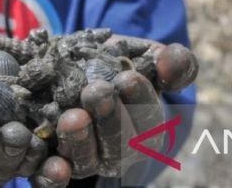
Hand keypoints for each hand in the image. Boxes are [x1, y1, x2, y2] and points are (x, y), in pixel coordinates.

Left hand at [51, 36, 197, 183]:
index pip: (147, 118)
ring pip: (86, 162)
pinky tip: (55, 165)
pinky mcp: (55, 164)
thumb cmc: (115, 62)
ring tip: (73, 116)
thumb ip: (169, 60)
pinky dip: (55, 175)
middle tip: (97, 91)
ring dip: (80, 141)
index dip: (139, 99)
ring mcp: (86, 160)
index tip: (127, 77)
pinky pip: (55, 179)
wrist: (72, 69)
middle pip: (119, 145)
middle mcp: (117, 151)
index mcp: (145, 128)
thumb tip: (176, 61)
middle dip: (109, 118)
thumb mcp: (143, 55)